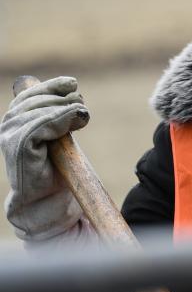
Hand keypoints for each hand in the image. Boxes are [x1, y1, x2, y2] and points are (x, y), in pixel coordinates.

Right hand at [1, 77, 88, 239]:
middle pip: (31, 100)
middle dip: (58, 96)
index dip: (49, 87)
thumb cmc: (58, 177)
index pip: (28, 96)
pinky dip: (59, 119)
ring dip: (62, 107)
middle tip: (81, 101)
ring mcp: (10, 140)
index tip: (72, 84)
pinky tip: (77, 119)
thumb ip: (59, 119)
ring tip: (82, 112)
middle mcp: (8, 130)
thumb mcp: (61, 140)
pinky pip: (37, 127)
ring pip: (35, 112)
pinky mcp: (19, 151)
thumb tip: (71, 91)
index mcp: (17, 124)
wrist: (50, 207)